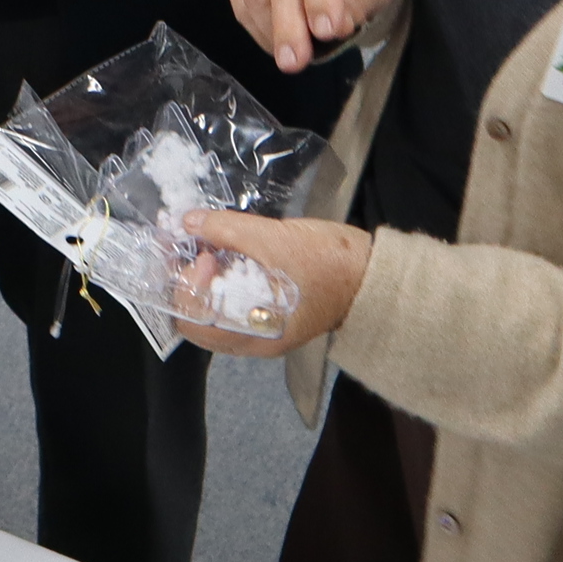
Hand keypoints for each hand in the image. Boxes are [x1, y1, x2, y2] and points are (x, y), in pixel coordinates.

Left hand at [174, 210, 374, 354]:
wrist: (375, 274)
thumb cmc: (331, 262)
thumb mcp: (275, 238)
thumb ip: (227, 229)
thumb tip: (187, 221)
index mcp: (257, 334)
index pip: (194, 323)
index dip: (187, 286)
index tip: (203, 254)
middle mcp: (255, 340)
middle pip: (198, 319)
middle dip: (188, 281)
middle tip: (196, 247)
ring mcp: (264, 329)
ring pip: (213, 312)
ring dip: (203, 280)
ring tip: (207, 247)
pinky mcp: (271, 314)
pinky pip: (232, 304)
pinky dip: (221, 282)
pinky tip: (223, 255)